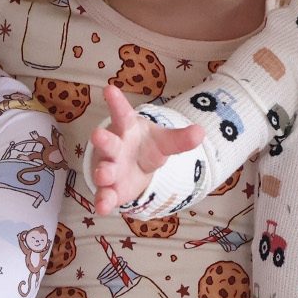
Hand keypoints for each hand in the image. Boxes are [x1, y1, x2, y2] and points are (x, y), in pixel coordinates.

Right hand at [86, 88, 202, 214]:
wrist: (135, 167)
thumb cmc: (145, 146)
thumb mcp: (164, 142)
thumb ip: (180, 139)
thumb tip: (200, 132)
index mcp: (127, 129)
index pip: (122, 113)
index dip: (116, 102)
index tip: (109, 89)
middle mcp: (114, 147)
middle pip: (108, 142)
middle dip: (103, 140)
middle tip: (97, 134)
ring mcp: (108, 168)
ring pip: (103, 169)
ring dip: (102, 172)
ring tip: (104, 175)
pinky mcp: (109, 189)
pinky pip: (104, 195)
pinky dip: (102, 201)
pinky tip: (101, 208)